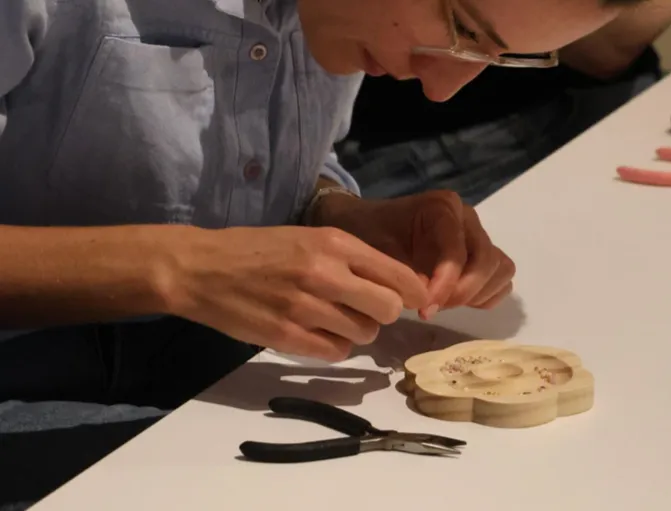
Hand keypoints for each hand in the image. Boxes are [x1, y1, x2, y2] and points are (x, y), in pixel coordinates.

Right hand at [166, 226, 428, 360]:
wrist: (202, 268)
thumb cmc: (259, 250)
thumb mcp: (309, 238)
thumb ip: (351, 259)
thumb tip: (396, 286)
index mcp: (334, 243)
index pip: (397, 275)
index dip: (412, 292)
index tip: (412, 300)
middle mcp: (325, 273)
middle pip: (388, 309)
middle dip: (383, 313)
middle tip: (365, 310)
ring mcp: (305, 307)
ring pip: (364, 334)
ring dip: (356, 331)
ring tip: (332, 319)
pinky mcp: (287, 336)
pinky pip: (336, 352)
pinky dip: (333, 346)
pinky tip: (316, 334)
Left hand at [313, 190, 514, 319]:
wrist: (368, 226)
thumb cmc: (371, 234)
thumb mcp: (378, 250)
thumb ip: (404, 273)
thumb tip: (428, 302)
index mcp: (442, 207)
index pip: (458, 248)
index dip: (447, 282)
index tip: (426, 308)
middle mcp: (467, 218)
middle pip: (488, 259)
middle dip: (464, 291)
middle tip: (434, 309)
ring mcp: (478, 236)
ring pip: (501, 269)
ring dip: (477, 293)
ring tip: (444, 304)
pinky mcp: (482, 256)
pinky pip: (501, 279)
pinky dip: (484, 296)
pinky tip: (456, 301)